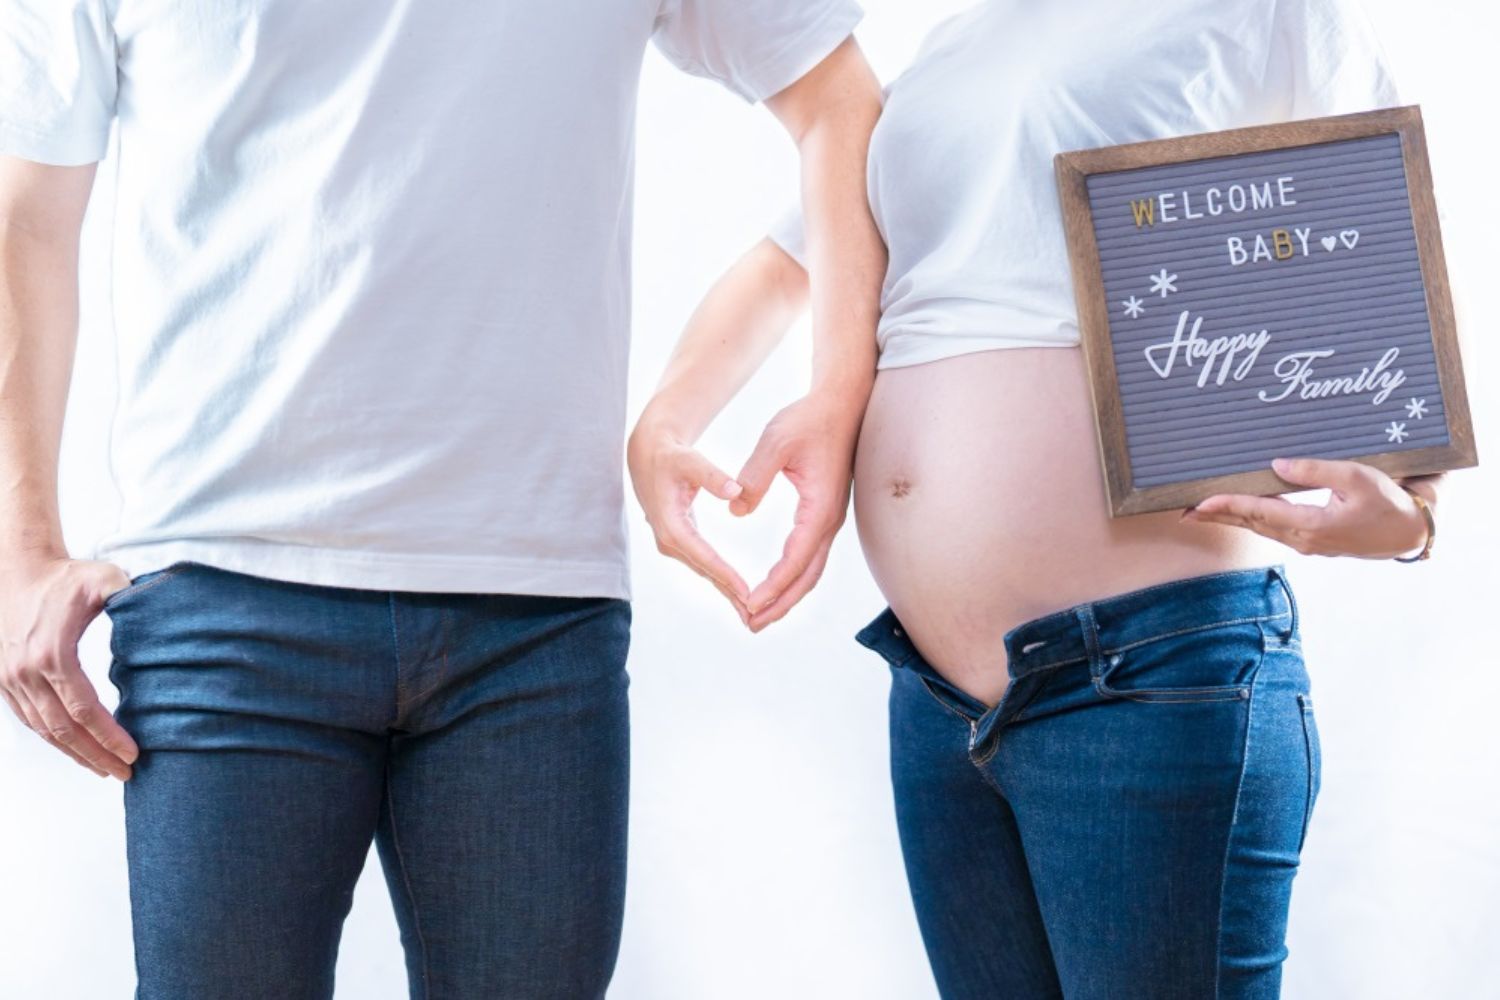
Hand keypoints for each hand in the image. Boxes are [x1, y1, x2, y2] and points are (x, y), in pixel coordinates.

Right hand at [0, 556, 137, 778]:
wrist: (17, 571)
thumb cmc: (65, 577)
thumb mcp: (104, 578)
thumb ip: (131, 593)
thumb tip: (163, 605)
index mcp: (52, 655)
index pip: (84, 709)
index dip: (109, 736)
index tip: (135, 754)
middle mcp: (26, 673)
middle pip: (64, 730)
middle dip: (96, 756)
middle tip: (125, 773)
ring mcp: (10, 680)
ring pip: (44, 730)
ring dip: (75, 754)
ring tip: (104, 769)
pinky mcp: (4, 681)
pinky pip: (29, 720)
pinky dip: (53, 739)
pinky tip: (75, 750)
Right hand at [628, 419, 751, 621]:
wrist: (649, 456)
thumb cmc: (671, 457)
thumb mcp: (690, 460)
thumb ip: (713, 475)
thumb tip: (736, 491)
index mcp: (671, 525)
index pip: (704, 556)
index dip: (726, 575)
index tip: (747, 593)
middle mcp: (669, 540)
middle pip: (705, 572)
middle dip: (729, 594)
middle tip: (755, 617)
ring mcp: (672, 543)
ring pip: (704, 572)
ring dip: (726, 592)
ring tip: (750, 613)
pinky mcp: (679, 541)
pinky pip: (704, 564)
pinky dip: (720, 578)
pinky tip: (737, 593)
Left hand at [732, 390, 863, 630]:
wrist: (841, 403)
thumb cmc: (809, 419)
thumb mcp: (775, 442)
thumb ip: (754, 477)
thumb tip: (737, 508)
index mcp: (818, 508)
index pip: (795, 559)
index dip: (773, 586)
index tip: (750, 604)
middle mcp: (828, 520)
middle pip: (807, 576)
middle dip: (780, 604)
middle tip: (751, 624)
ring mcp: (829, 519)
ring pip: (811, 570)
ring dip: (787, 595)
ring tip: (760, 615)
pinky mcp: (825, 513)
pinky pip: (810, 556)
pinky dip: (793, 577)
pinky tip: (775, 583)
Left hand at [1182, 457, 1442, 558]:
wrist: (1410, 532)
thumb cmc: (1388, 502)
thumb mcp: (1355, 477)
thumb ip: (1315, 470)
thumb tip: (1277, 464)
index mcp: (1311, 524)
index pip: (1258, 512)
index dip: (1226, 505)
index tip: (1198, 503)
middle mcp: (1303, 539)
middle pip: (1251, 523)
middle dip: (1217, 517)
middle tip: (1183, 511)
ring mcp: (1307, 543)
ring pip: (1260, 527)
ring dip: (1231, 519)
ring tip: (1201, 512)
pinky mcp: (1312, 540)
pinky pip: (1273, 528)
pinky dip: (1252, 519)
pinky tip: (1239, 512)